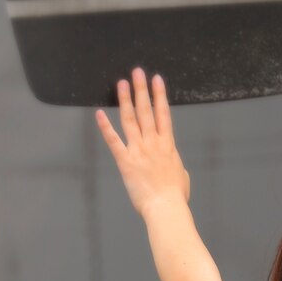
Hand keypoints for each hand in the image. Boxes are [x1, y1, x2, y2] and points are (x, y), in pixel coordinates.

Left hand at [95, 69, 190, 216]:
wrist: (166, 208)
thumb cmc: (175, 197)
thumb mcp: (182, 177)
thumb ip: (176, 166)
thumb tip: (176, 167)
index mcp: (168, 146)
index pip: (163, 114)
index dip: (160, 95)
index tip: (157, 80)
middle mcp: (153, 143)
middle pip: (147, 111)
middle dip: (142, 89)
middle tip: (138, 72)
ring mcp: (139, 150)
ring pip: (131, 120)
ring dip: (126, 100)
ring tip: (121, 83)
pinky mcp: (125, 161)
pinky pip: (114, 141)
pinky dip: (106, 127)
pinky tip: (99, 114)